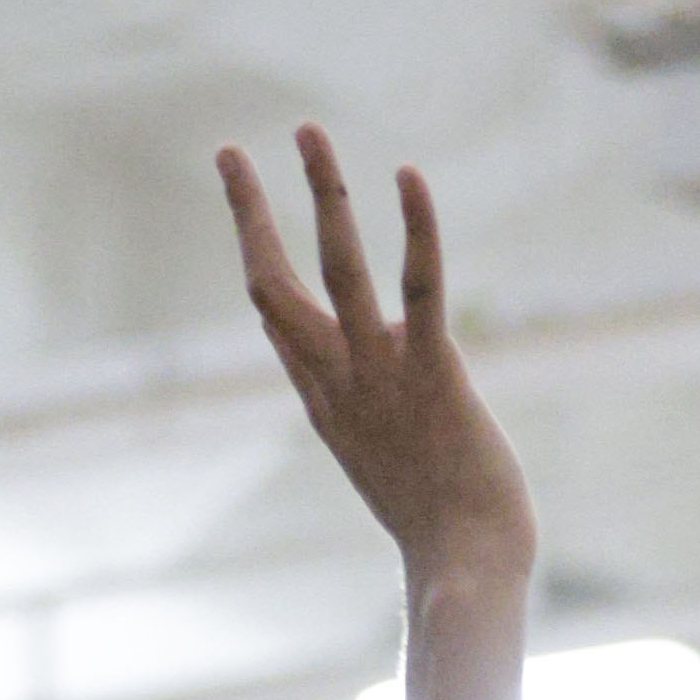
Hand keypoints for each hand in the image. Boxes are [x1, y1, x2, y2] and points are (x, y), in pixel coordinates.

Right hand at [218, 128, 535, 601]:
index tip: (243, 204)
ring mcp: (383, 376)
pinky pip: (419, 287)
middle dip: (248, 215)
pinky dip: (416, 228)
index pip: (275, 319)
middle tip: (229, 151)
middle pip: (271, 286)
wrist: (470, 570)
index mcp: (326, 404)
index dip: (254, 255)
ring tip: (308, 130)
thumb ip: (376, 407)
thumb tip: (393, 353)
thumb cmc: (445, 532)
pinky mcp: (435, 373)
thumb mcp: (391, 463)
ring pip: (337, 269)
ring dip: (322, 193)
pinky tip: (409, 176)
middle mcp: (341, 383)